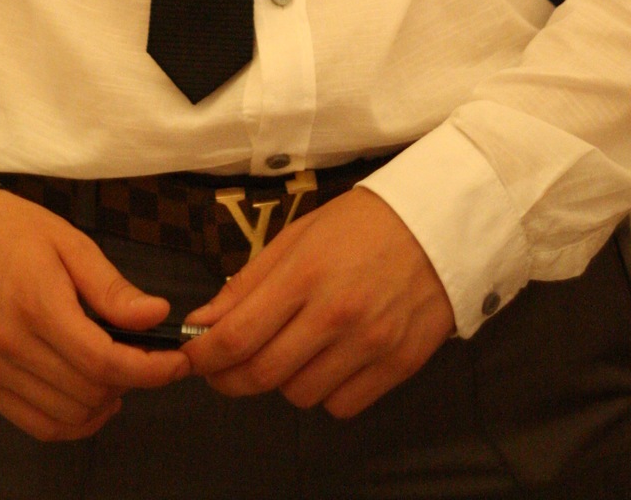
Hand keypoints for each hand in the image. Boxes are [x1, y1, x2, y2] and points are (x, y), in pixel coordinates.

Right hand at [0, 189, 189, 440]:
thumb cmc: (13, 231)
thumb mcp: (69, 242)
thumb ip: (112, 288)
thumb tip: (157, 316)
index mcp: (36, 303)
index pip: (103, 359)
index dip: (149, 369)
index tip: (177, 363)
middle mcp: (9, 345)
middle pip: (89, 391)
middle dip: (130, 381)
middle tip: (144, 357)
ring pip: (67, 416)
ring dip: (102, 403)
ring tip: (116, 373)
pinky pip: (37, 425)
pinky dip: (71, 421)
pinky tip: (88, 396)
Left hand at [182, 187, 454, 417]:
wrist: (437, 224)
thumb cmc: (360, 225)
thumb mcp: (298, 237)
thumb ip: (249, 283)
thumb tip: (203, 323)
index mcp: (305, 274)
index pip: (237, 336)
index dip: (204, 357)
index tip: (193, 357)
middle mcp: (336, 314)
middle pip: (263, 374)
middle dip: (231, 377)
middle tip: (225, 367)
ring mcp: (370, 344)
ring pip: (300, 395)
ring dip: (283, 381)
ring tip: (291, 350)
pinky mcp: (398, 366)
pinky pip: (342, 406)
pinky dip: (326, 392)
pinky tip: (328, 362)